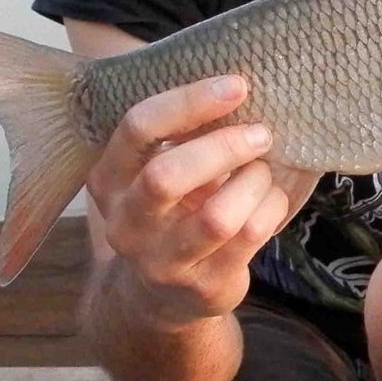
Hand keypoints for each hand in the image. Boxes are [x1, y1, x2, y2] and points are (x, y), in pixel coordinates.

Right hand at [85, 75, 288, 323]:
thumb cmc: (171, 206)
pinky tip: (271, 198)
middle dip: (223, 146)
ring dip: (254, 182)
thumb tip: (240, 84)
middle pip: (167, 176)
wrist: (161, 295)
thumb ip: (183, 132)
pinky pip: (249, 238)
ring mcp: (161, 262)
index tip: (237, 85)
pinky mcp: (202, 287)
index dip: (190, 102)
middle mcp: (126, 223)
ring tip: (263, 170)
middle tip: (261, 133)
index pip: (139, 127)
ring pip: (216, 216)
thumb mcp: (158, 167)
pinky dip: (271, 207)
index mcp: (110, 178)